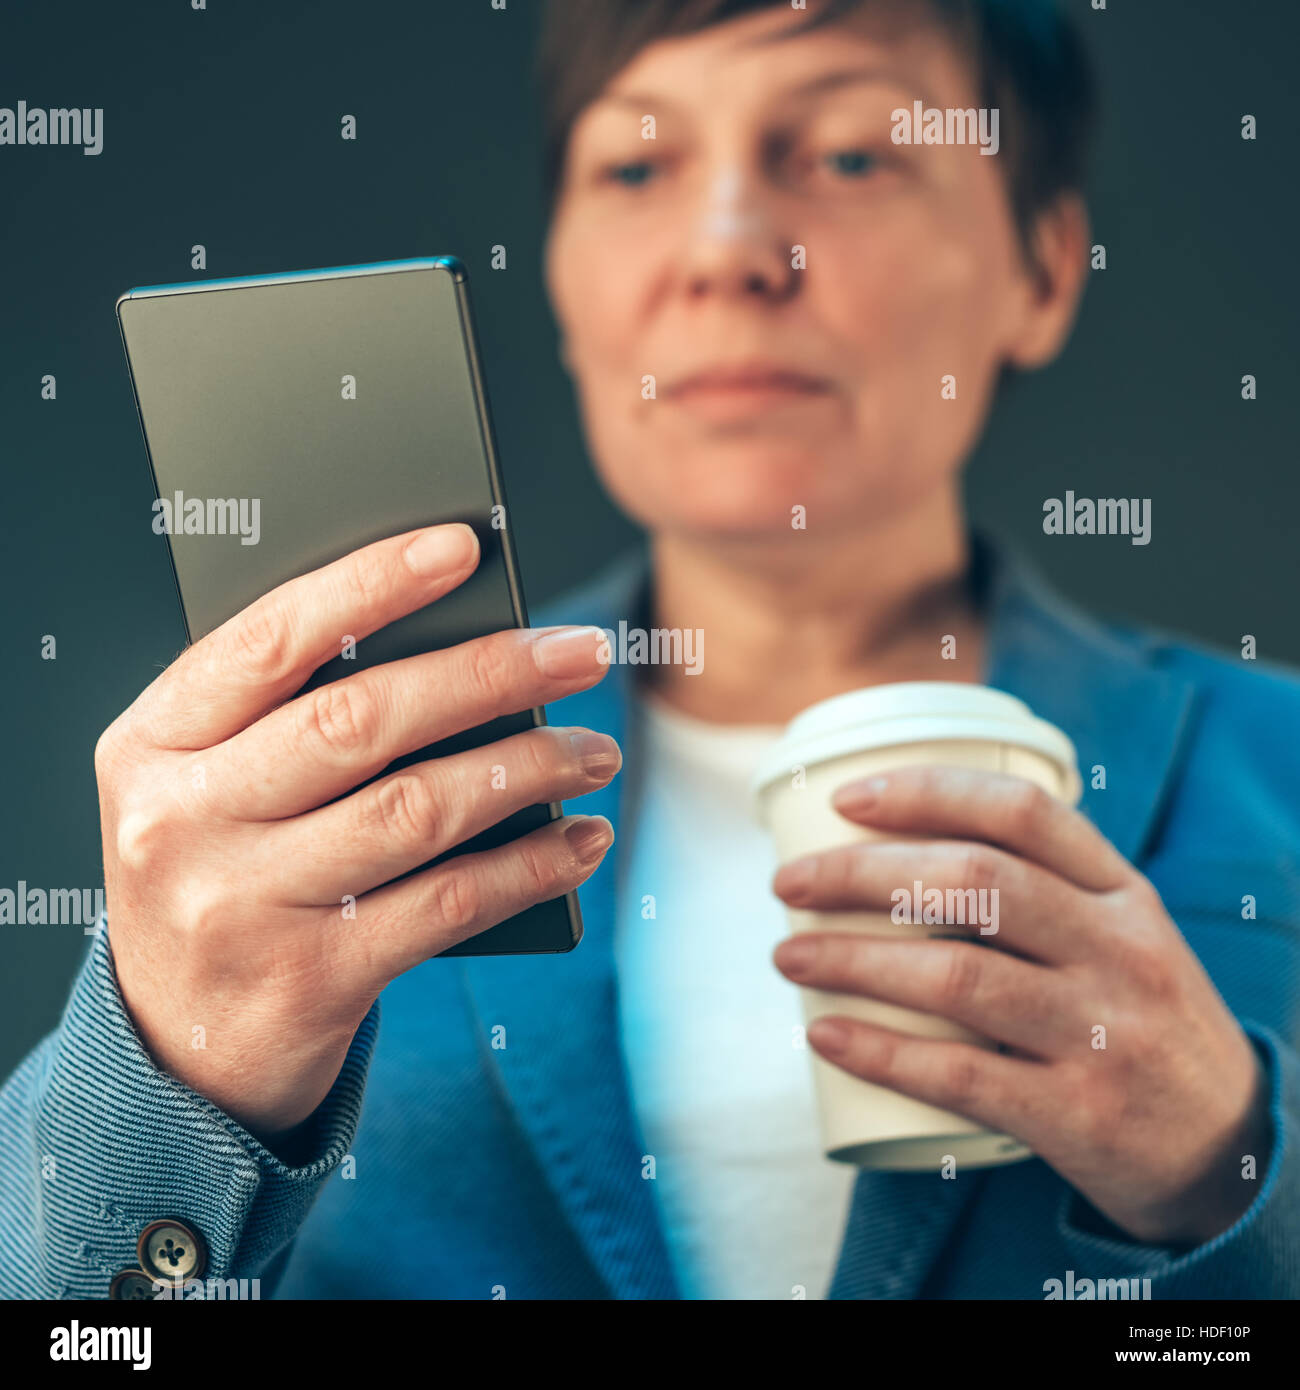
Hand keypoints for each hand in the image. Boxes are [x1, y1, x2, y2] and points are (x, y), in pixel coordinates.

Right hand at [96, 523, 619, 1141]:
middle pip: (361, 719)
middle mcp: (181, 822)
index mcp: (151, 745)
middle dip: (490, 673)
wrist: (173, 1051)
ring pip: (417, 808)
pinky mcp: (310, 982)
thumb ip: (289, 718)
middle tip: (581, 650)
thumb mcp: (212, 789)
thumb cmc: (220, 878)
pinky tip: (580, 839)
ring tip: (595, 750)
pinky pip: (448, 903)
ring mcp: (240, 907)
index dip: (372, 582)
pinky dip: (530, 866)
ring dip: (528, 767)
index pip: (271, 639)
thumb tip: (456, 642)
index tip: (464, 545)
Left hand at [770, 765, 1270, 1248]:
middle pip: (972, 882)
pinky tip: (826, 1034)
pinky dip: (881, 1053)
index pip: (1021, 811)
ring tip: (789, 957)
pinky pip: (960, 1076)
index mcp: (1123, 895)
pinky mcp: (1078, 1116)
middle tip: (788, 883)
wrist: (1229, 1151)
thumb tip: (900, 847)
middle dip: (859, 873)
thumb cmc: (1140, 1024)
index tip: (845, 799)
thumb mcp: (1124, 938)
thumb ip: (1044, 890)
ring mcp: (1102, 1035)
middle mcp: (1119, 953)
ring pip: (955, 976)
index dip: (925, 792)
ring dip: (852, 960)